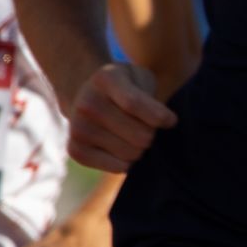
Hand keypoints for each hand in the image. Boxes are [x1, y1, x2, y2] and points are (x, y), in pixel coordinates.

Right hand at [64, 58, 178, 172]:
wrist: (87, 96)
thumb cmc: (126, 88)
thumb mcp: (141, 78)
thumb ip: (153, 97)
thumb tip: (167, 122)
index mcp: (106, 79)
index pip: (135, 104)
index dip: (160, 117)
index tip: (171, 121)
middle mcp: (87, 103)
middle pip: (141, 135)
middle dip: (151, 132)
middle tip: (144, 124)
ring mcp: (78, 128)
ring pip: (133, 153)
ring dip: (140, 147)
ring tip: (130, 133)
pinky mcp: (75, 150)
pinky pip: (119, 167)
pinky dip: (127, 161)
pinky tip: (119, 146)